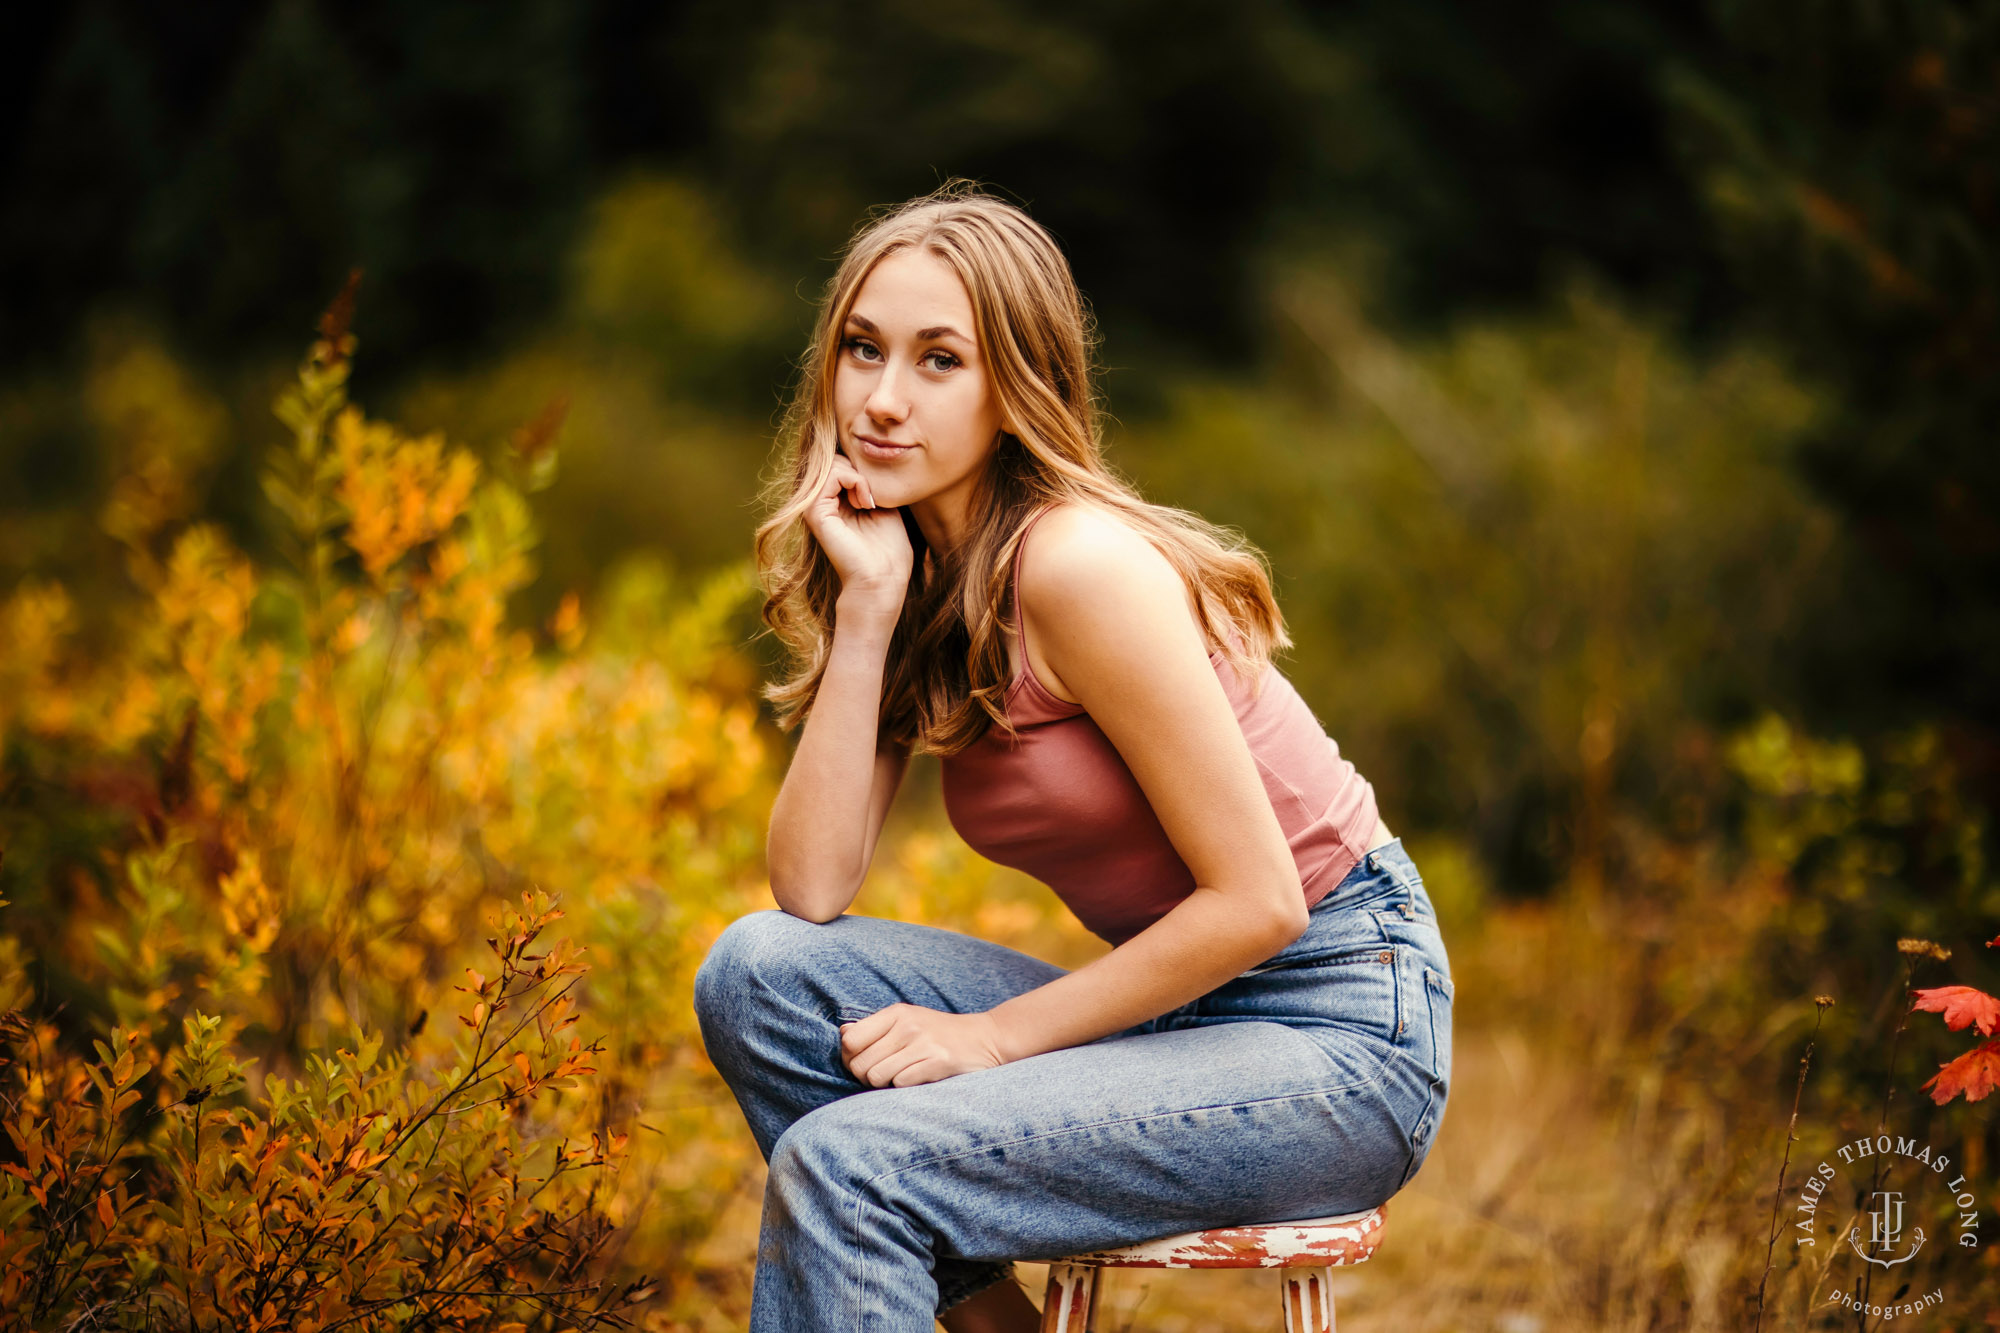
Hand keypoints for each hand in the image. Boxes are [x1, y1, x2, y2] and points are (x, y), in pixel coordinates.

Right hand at [803, 454, 912, 611]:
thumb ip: (870, 484)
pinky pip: (831, 475)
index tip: (878, 493)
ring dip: (858, 475)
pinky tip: (865, 501)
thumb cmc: (888, 548)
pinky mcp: (815, 513)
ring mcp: (815, 508)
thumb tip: (868, 459)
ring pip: (831, 464)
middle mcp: (820, 504)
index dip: (861, 468)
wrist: (883, 578)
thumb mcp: (883, 505)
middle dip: (859, 469)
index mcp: (834, 503)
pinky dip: (854, 480)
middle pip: (833, 459)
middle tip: (873, 495)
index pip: (840, 464)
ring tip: (869, 499)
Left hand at [839, 1004, 1005, 1087]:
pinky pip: (901, 1083)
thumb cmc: (939, 1032)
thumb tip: (842, 1035)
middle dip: (866, 1076)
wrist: (986, 1038)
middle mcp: (908, 1025)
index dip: (851, 1058)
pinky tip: (918, 1078)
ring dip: (885, 1083)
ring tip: (900, 1076)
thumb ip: (874, 1027)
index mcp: (896, 1013)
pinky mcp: (938, 1063)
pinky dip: (905, 1086)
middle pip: (860, 1064)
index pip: (850, 1041)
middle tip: (882, 1074)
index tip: (864, 1062)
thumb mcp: (907, 1020)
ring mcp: (923, 1043)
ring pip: (877, 1077)